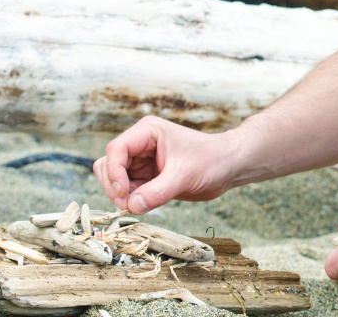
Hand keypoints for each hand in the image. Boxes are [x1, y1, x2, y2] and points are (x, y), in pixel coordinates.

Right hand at [93, 115, 230, 214]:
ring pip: (113, 178)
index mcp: (147, 131)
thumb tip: (131, 206)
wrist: (228, 166)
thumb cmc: (212, 160)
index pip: (116, 149)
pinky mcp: (146, 176)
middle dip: (115, 186)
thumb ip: (157, 192)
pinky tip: (144, 204)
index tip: (123, 193)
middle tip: (130, 204)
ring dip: (120, 194)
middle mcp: (140, 144)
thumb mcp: (184, 176)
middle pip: (109, 164)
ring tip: (139, 204)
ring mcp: (141, 160)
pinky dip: (129, 199)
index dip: (114, 172)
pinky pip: (126, 189)